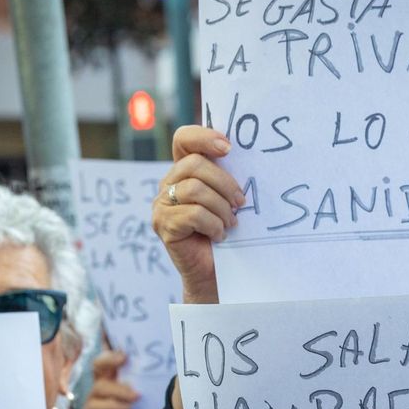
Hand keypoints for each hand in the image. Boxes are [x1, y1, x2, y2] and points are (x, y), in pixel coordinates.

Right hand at [81, 350, 158, 408]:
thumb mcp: (150, 400)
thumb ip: (152, 384)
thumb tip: (169, 367)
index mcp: (116, 379)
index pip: (110, 358)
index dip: (116, 350)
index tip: (128, 347)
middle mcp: (102, 388)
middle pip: (97, 364)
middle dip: (110, 359)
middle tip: (124, 358)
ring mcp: (94, 402)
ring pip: (100, 386)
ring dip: (120, 389)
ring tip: (137, 396)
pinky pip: (96, 407)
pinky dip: (113, 405)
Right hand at [153, 125, 244, 304]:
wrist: (214, 272)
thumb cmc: (225, 232)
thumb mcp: (227, 199)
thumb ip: (226, 177)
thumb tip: (247, 156)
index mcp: (183, 171)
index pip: (184, 139)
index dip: (204, 136)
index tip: (229, 148)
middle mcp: (167, 184)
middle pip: (195, 164)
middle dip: (225, 183)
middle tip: (241, 203)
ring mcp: (161, 204)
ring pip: (195, 189)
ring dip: (221, 208)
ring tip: (231, 224)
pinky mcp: (163, 225)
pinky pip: (193, 214)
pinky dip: (213, 225)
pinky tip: (219, 235)